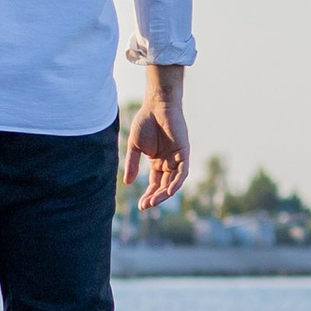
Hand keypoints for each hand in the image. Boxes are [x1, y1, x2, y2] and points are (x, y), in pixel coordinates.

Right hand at [122, 67, 189, 212]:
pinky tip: (169, 191)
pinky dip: (177, 182)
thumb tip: (127, 183)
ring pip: (173, 182)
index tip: (140, 205)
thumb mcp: (135, 146)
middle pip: (164, 186)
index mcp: (157, 162)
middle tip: (145, 205)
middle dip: (155, 197)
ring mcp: (177, 159)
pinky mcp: (184, 153)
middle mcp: (168, 163)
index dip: (148, 195)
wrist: (157, 105)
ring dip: (164, 193)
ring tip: (153, 202)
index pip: (154, 184)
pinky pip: (183, 172)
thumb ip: (132, 164)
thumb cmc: (145, 122)